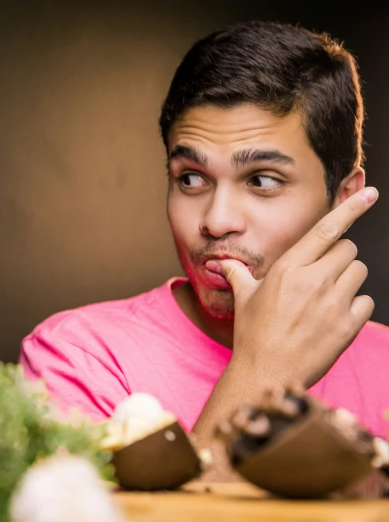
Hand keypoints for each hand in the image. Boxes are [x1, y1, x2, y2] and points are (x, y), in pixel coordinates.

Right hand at [218, 187, 378, 388]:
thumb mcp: (243, 298)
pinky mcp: (348, 325)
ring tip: (326, 297)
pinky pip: (366, 301)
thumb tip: (222, 263)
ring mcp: (333, 303)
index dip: (350, 208)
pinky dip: (355, 305)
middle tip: (321, 275)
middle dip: (338, 257)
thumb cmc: (252, 334)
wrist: (265, 372)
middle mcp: (314, 281)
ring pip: (359, 271)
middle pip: (347, 248)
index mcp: (288, 269)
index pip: (325, 229)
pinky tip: (334, 316)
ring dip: (347, 279)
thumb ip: (238, 274)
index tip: (369, 193)